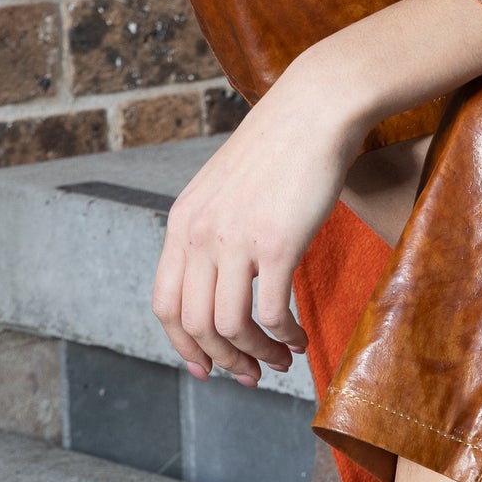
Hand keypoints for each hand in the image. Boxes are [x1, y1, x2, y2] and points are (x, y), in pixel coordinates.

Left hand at [152, 48, 354, 385]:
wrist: (316, 107)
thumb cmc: (281, 144)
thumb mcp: (226, 186)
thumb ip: (213, 228)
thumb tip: (220, 281)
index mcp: (182, 221)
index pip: (165, 305)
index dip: (184, 347)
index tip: (207, 367)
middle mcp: (200, 233)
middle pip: (195, 325)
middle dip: (223, 361)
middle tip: (251, 375)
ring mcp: (236, 239)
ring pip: (231, 327)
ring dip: (256, 355)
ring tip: (281, 360)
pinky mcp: (277, 243)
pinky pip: (271, 313)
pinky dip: (284, 336)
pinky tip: (300, 337)